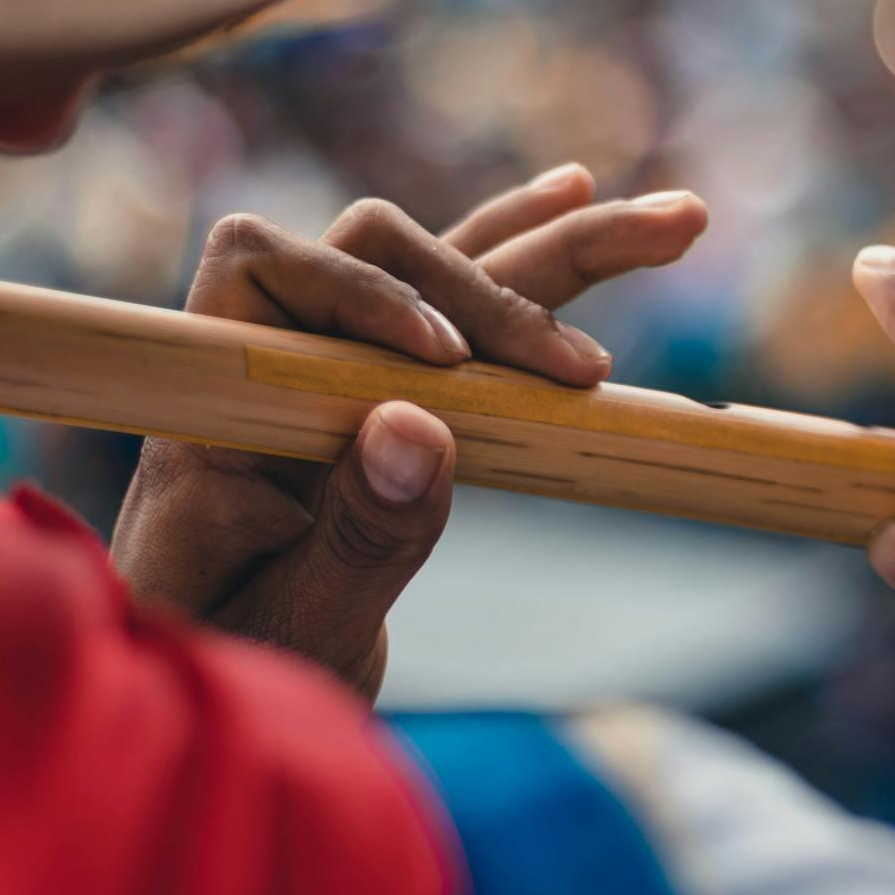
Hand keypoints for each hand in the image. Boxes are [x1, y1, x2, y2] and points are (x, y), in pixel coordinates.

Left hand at [112, 165, 707, 697]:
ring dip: (558, 245)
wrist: (244, 693)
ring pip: (446, 265)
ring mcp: (343, 368)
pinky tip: (581, 200)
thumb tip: (420, 426)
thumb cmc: (241, 670)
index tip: (447, 364)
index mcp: (215, 403)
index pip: (267, 267)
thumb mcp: (298, 632)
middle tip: (586, 373)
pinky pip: (464, 304)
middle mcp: (278, 360)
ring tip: (679, 222)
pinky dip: (528, 258)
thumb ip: (356, 537)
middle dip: (493, 285)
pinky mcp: (397, 390)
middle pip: (377, 246)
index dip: (363, 293)